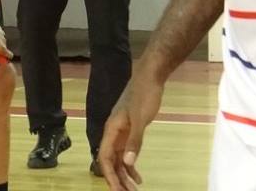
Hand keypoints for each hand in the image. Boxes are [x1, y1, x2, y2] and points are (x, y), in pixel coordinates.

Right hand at [98, 68, 164, 190]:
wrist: (150, 76)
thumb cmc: (144, 94)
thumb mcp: (141, 119)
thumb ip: (135, 141)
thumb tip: (129, 163)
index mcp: (111, 129)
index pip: (105, 158)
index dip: (110, 176)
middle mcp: (113, 132)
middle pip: (111, 161)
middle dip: (117, 179)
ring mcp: (121, 131)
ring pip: (119, 158)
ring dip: (124, 175)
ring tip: (134, 190)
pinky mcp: (130, 129)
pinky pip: (127, 152)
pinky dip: (131, 165)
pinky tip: (138, 176)